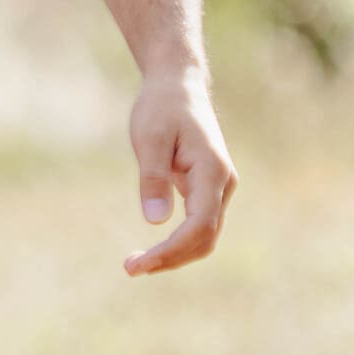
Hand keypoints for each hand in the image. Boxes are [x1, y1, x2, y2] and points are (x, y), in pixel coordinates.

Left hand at [123, 68, 236, 276]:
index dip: (173, 250)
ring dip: (175, 255)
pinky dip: (179, 244)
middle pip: (205, 238)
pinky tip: (153, 251)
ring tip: (136, 264)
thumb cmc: (162, 108)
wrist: (178, 86)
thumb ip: (153, 178)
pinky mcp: (208, 189)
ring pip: (205, 236)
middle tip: (130, 268)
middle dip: (171, 259)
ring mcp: (219, 188)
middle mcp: (223, 184)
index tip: (141, 263)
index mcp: (212, 171)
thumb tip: (156, 221)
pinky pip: (199, 226)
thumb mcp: (149, 138)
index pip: (199, 225)